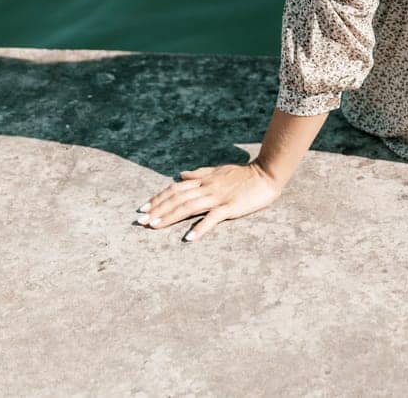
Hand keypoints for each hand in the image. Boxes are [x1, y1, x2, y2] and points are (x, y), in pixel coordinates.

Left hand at [134, 164, 281, 241]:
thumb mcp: (219, 170)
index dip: (158, 198)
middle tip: (140, 221)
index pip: (175, 189)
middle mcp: (207, 188)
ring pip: (189, 206)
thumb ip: (199, 174)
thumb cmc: (244, 174)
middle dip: (157, 209)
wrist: (267, 174)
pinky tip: (189, 237)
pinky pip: (213, 218)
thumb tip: (180, 175)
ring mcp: (218, 197)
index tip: (143, 209)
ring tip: (154, 226)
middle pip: (177, 198)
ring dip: (170, 216)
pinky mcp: (230, 207)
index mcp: (203, 180)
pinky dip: (200, 227)